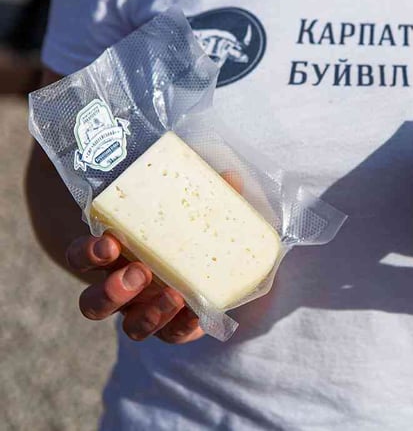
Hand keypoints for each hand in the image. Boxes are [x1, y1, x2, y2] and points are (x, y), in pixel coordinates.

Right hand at [64, 171, 243, 342]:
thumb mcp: (196, 207)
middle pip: (94, 303)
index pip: (82, 256)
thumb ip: (208, 192)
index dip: (89, 253)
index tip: (109, 242)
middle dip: (113, 291)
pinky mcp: (177, 326)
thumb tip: (230, 176)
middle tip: (139, 272)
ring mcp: (148, 311)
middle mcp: (124, 288)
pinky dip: (183, 325)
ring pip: (130, 327)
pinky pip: (172, 334)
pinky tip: (197, 312)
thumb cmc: (191, 227)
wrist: (221, 263)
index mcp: (116, 255)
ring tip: (173, 295)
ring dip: (147, 315)